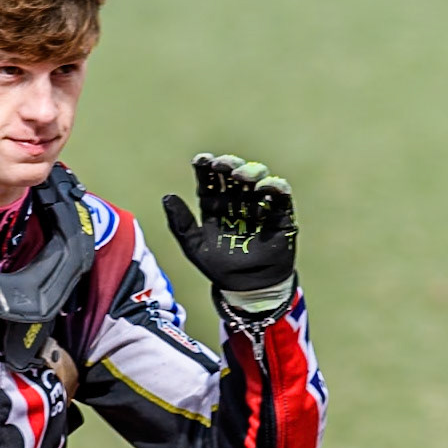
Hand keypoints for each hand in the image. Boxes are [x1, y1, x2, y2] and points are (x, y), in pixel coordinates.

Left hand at [162, 154, 297, 293]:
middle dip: (227, 165)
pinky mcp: (280, 213)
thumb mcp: (194, 246)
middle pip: (232, 174)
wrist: (248, 287)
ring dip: (250, 172)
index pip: (209, 180)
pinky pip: (281, 195)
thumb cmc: (219, 268)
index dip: (206, 167)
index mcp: (214, 205)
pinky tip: (265, 186)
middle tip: (222, 165)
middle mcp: (236, 201)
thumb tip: (167, 196)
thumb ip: (180, 223)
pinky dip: (275, 186)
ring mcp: (258, 205)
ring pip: (257, 178)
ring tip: (240, 175)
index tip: (201, 160)